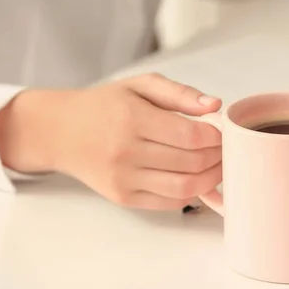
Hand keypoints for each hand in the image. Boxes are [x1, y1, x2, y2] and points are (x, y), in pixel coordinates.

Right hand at [0, 74, 222, 209]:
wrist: (62, 131)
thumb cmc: (106, 105)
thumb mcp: (140, 85)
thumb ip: (179, 93)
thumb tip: (215, 105)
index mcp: (133, 118)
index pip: (191, 136)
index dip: (216, 136)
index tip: (223, 131)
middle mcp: (126, 151)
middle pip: (192, 163)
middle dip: (219, 157)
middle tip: (226, 149)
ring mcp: (124, 178)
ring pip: (184, 187)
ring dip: (211, 178)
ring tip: (217, 165)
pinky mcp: (123, 197)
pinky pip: (170, 202)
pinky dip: (192, 193)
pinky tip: (197, 179)